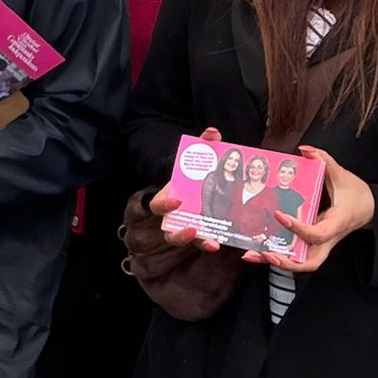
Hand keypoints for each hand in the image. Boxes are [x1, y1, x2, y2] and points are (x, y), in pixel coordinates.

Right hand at [153, 126, 223, 249]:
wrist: (204, 194)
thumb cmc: (196, 179)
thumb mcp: (199, 164)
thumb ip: (204, 148)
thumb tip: (211, 131)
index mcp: (167, 199)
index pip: (157, 205)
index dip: (164, 204)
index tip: (178, 201)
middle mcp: (172, 218)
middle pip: (167, 231)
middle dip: (178, 233)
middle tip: (193, 229)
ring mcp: (184, 230)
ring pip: (181, 242)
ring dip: (196, 243)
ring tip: (210, 242)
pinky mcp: (199, 238)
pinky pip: (201, 245)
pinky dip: (209, 244)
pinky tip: (219, 243)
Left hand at [260, 146, 372, 273]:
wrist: (371, 209)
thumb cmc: (358, 195)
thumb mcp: (343, 176)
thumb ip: (324, 160)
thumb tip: (305, 149)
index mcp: (337, 223)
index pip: (317, 234)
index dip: (298, 228)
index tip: (279, 215)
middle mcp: (328, 239)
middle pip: (309, 262)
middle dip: (286, 261)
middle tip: (264, 253)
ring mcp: (320, 244)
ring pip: (301, 263)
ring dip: (277, 261)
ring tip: (252, 255)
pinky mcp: (313, 243)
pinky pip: (297, 254)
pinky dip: (279, 254)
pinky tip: (258, 249)